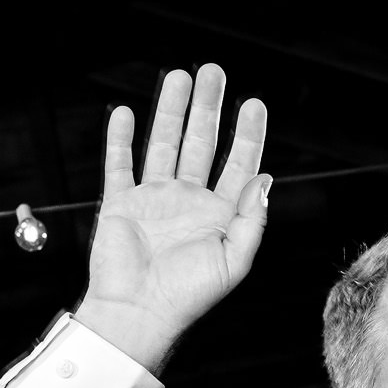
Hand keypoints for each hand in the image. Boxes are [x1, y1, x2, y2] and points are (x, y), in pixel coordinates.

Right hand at [77, 63, 269, 372]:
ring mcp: (153, 201)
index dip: (248, 134)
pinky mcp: (120, 205)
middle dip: (208, 108)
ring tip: (179, 77)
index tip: (254, 104)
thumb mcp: (235, 260)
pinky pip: (120, 165)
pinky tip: (126, 114)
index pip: (239, 165)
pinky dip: (122, 139)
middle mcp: (187, 202)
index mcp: (219, 216)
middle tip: (214, 72)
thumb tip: (266, 177)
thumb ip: (253, 218)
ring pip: (163, 145)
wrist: (137, 314)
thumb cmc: (188, 297)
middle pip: (201, 144)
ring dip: (171, 111)